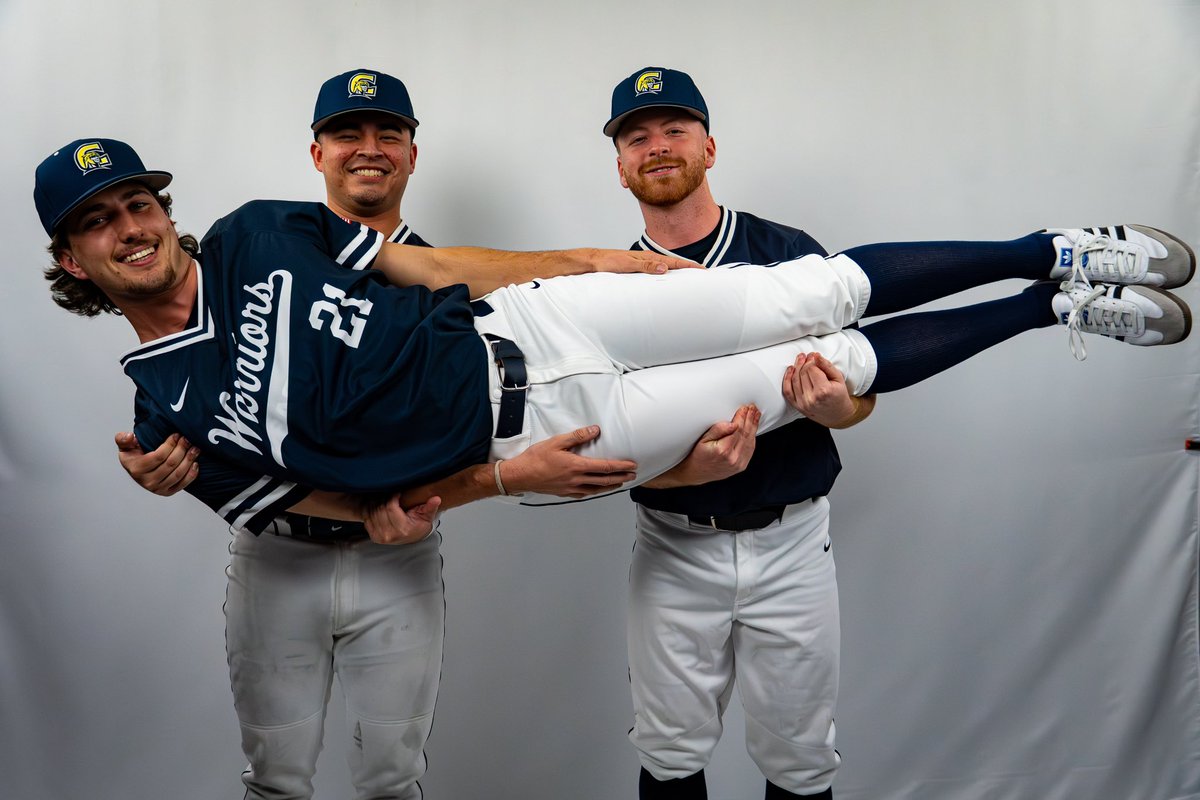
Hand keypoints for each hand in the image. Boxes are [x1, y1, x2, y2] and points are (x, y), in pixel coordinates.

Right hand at [114, 431, 198, 495]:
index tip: (177, 435)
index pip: (158, 456)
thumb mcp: (125, 446)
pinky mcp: (167, 492)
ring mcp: (158, 489)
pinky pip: (183, 484)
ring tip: (195, 449)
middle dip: (182, 450)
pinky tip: (195, 464)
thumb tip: (131, 437)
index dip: (170, 445)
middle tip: (188, 439)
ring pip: (178, 474)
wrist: (137, 470)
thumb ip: (123, 439)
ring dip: (189, 460)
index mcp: (137, 469)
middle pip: (170, 464)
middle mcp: (147, 481)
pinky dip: (191, 474)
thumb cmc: (133, 455)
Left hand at [364, 495, 441, 544]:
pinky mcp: (373, 536)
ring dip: (376, 503)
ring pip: (372, 512)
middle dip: (384, 499)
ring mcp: (379, 536)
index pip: (390, 508)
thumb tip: (436, 499)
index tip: (397, 492)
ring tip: (385, 499)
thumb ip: (430, 507)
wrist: (411, 536)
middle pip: (379, 509)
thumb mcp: (427, 516)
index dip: (392, 496)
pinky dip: (370, 509)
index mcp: (402, 529)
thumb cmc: (418, 525)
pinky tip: (377, 505)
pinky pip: (366, 517)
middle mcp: (389, 535)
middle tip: (390, 495)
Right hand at [500, 425, 637, 497]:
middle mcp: (576, 480)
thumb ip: (578, 436)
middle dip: (621, 477)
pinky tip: (597, 490)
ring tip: (619, 483)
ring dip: (610, 486)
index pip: (605, 467)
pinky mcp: (564, 493)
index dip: (620, 466)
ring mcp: (571, 488)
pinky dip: (595, 491)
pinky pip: (584, 494)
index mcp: (576, 466)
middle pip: (604, 481)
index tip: (631, 465)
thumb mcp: (557, 441)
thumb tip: (595, 430)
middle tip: (633, 476)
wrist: (520, 476)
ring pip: (596, 489)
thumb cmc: (536, 458)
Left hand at [587, 248, 700, 274]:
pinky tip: (667, 280)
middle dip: (688, 268)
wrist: (593, 261)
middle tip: (702, 274)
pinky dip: (665, 275)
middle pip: (673, 264)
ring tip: (690, 278)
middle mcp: (648, 259)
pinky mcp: (637, 269)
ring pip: (665, 268)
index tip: (702, 269)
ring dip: (678, 272)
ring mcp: (643, 264)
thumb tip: (664, 268)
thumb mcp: (627, 265)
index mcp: (648, 257)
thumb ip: (646, 266)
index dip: (689, 265)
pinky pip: (656, 272)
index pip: (674, 261)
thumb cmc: (607, 262)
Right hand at [644, 405, 760, 488]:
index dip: (742, 417)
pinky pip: (750, 449)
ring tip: (756, 415)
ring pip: (750, 441)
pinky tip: (753, 429)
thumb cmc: (698, 456)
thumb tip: (732, 423)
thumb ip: (718, 430)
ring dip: (754, 426)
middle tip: (753, 408)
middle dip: (750, 419)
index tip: (744, 408)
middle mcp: (733, 458)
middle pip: (746, 434)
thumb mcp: (703, 440)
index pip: (737, 429)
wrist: (696, 473)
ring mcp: (739, 463)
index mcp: (723, 450)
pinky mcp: (741, 466)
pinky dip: (752, 437)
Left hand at [782, 353, 860, 427]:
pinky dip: (786, 379)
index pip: (811, 369)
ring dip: (795, 367)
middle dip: (803, 362)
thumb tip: (816, 356)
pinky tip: (790, 371)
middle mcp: (812, 398)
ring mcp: (803, 403)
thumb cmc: (839, 396)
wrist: (838, 415)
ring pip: (794, 380)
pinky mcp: (798, 406)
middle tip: (806, 356)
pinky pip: (787, 391)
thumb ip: (827, 366)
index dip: (811, 360)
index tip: (813, 356)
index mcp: (824, 391)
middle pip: (802, 373)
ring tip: (799, 360)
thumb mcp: (839, 379)